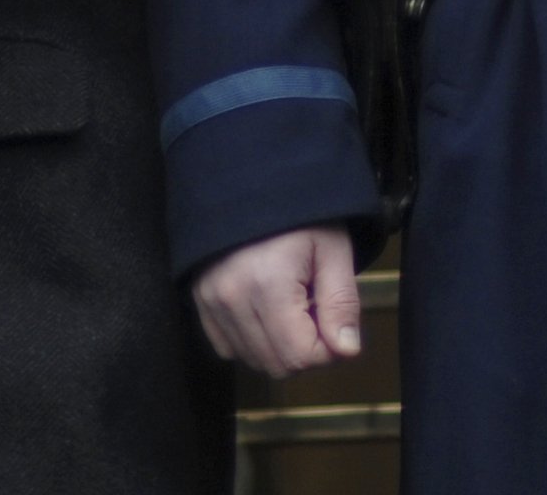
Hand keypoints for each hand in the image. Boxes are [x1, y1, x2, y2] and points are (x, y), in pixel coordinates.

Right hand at [190, 225, 361, 376]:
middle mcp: (232, 298)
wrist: (252, 181)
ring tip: (290, 306)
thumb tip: (346, 352)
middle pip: (276, 365)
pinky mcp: (199, 300)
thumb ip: (342, 303)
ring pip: (251, 359)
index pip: (300, 357)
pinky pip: (226, 347)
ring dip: (278, 345)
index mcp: (268, 285)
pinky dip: (250, 340)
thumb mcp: (333, 250)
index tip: (334, 320)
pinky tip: (265, 311)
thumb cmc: (300, 214)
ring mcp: (210, 300)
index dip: (328, 350)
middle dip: (304, 350)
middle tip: (315, 311)